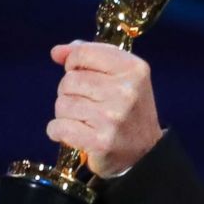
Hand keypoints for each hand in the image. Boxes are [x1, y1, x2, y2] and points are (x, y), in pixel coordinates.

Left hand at [47, 40, 162, 177]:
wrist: (146, 152)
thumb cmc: (129, 109)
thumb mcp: (121, 76)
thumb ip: (90, 57)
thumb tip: (57, 52)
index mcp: (133, 69)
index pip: (83, 53)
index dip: (74, 63)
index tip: (80, 73)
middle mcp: (126, 91)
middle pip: (69, 80)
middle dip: (70, 92)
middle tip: (88, 104)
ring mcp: (113, 117)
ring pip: (62, 104)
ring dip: (66, 113)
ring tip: (84, 120)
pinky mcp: (100, 141)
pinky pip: (58, 127)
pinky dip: (58, 131)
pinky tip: (74, 133)